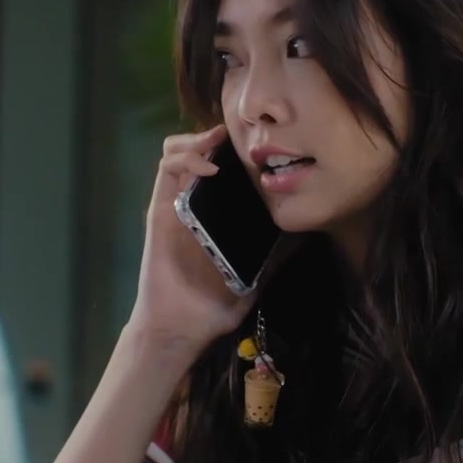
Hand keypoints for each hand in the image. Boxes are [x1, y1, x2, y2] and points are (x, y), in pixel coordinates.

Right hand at [128, 125, 255, 353]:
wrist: (181, 327)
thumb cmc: (214, 305)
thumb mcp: (255, 277)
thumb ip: (275, 256)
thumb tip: (303, 236)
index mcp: (214, 214)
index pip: (221, 168)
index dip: (234, 149)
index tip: (257, 144)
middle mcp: (193, 203)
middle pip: (198, 151)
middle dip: (215, 135)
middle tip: (238, 135)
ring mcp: (174, 203)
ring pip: (176, 152)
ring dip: (198, 140)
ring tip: (219, 143)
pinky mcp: (159, 209)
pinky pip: (165, 170)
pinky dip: (185, 157)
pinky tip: (208, 166)